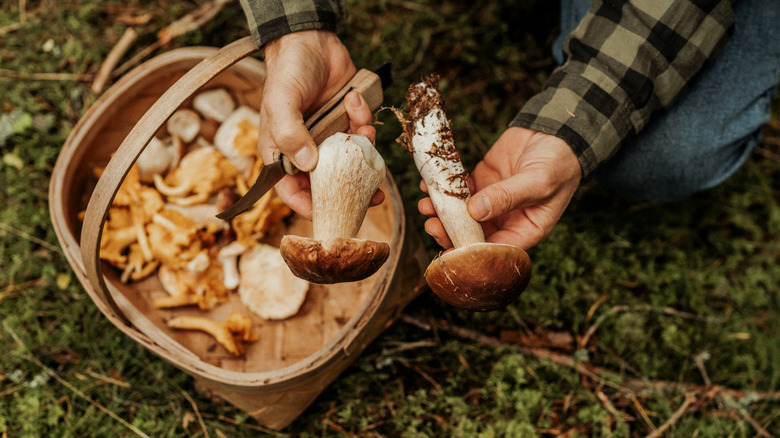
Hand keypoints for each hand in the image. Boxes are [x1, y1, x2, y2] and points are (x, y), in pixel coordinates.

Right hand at [258, 30, 379, 217]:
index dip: (310, 207)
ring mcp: (329, 138)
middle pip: (328, 183)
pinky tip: (356, 101)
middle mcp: (306, 150)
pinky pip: (362, 134)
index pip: (291, 191)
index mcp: (282, 152)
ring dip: (363, 150)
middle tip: (373, 196)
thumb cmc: (287, 71)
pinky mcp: (348, 123)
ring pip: (351, 161)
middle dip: (351, 189)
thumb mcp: (281, 101)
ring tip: (365, 133)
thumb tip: (307, 164)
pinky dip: (365, 120)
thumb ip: (289, 133)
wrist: (310, 40)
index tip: (331, 212)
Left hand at [419, 127, 581, 248]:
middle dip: (449, 232)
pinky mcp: (480, 182)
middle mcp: (506, 221)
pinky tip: (429, 184)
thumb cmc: (558, 162)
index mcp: (526, 230)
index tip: (450, 247)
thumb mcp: (538, 181)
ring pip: (460, 214)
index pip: (495, 251)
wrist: (555, 131)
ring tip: (425, 204)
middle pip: (472, 235)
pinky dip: (444, 189)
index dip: (471, 252)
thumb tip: (476, 212)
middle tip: (431, 224)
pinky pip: (458, 191)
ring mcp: (490, 202)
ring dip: (441, 212)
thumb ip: (507, 197)